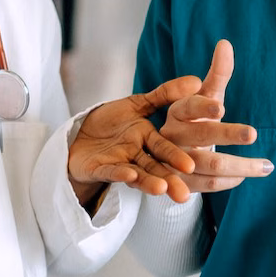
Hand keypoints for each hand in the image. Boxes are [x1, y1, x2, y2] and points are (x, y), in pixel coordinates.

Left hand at [66, 75, 204, 203]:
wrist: (79, 134)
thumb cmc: (111, 122)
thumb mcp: (137, 104)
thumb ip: (164, 94)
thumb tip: (196, 81)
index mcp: (147, 140)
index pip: (164, 149)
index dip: (176, 157)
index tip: (191, 166)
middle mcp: (135, 155)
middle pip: (154, 168)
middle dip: (169, 180)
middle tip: (183, 195)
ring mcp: (117, 163)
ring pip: (136, 174)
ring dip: (148, 182)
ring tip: (161, 189)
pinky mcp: (97, 169)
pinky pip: (109, 171)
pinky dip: (119, 173)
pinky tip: (130, 175)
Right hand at [151, 40, 273, 203]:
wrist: (166, 154)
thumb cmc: (193, 120)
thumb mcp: (204, 97)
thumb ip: (217, 74)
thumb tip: (225, 43)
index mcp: (177, 111)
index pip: (188, 106)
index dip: (203, 107)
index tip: (221, 107)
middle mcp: (173, 136)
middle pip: (201, 135)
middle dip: (227, 134)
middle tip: (253, 133)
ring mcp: (175, 161)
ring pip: (209, 164)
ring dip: (241, 166)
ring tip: (267, 165)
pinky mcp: (180, 182)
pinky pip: (207, 184)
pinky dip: (228, 181)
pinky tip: (245, 176)